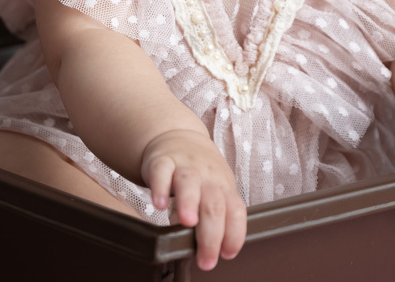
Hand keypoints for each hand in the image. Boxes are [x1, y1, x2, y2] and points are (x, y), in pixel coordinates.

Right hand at [140, 128, 247, 270]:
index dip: (235, 233)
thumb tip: (206, 248)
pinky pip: (161, 172)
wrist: (179, 136)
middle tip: (206, 258)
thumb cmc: (201, 171)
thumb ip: (212, 217)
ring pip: (190, 183)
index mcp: (224, 187)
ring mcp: (184, 167)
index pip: (235, 211)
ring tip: (187, 222)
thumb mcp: (215, 190)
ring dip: (189, 203)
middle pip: (214, 204)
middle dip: (211, 235)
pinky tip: (159, 203)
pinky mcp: (162, 161)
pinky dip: (160, 188)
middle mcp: (207, 177)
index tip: (227, 253)